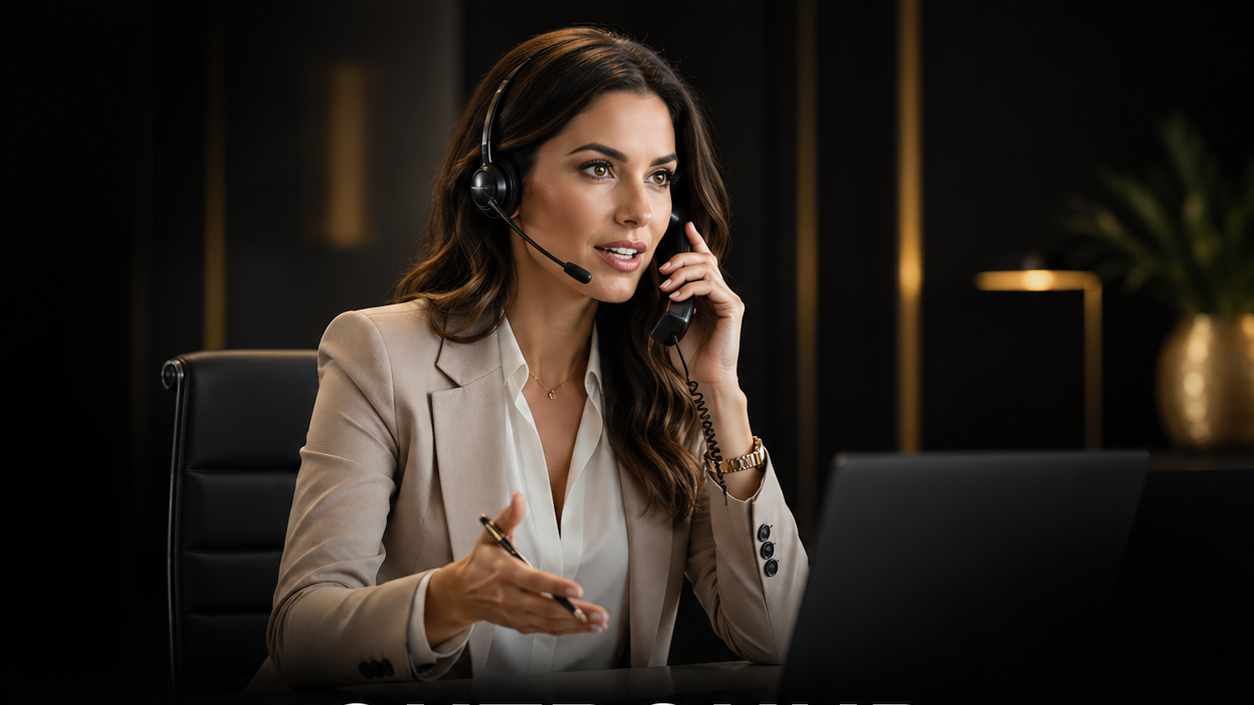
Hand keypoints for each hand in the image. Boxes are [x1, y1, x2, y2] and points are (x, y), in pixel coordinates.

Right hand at [425, 493, 607, 644]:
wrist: (462, 592)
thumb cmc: (481, 561)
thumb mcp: (490, 535)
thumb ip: (508, 517)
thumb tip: (518, 497)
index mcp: (505, 572)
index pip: (533, 581)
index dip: (555, 586)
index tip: (577, 589)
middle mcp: (509, 597)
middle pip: (545, 607)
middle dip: (575, 612)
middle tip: (600, 613)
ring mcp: (514, 614)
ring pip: (548, 622)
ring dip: (576, 624)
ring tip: (600, 623)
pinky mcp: (518, 624)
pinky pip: (545, 630)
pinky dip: (566, 630)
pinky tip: (585, 628)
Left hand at [657, 222, 744, 386]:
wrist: (705, 377)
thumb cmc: (691, 354)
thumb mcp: (676, 322)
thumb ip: (674, 302)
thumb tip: (665, 284)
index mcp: (708, 295)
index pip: (705, 261)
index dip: (696, 242)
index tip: (686, 227)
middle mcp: (720, 294)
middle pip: (704, 260)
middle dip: (681, 258)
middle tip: (663, 269)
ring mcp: (728, 300)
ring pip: (706, 269)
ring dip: (682, 273)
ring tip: (667, 286)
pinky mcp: (732, 308)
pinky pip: (710, 286)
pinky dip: (690, 288)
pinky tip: (677, 297)